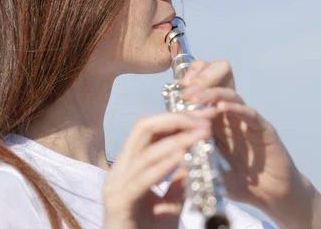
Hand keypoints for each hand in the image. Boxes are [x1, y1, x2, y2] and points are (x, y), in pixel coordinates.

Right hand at [103, 108, 217, 228]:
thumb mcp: (170, 206)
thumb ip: (178, 184)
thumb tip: (191, 162)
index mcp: (128, 167)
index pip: (149, 130)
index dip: (176, 117)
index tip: (205, 115)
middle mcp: (118, 172)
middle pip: (143, 128)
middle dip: (176, 118)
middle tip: (205, 118)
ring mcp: (115, 187)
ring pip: (145, 150)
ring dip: (177, 138)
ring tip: (203, 132)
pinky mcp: (118, 204)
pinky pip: (142, 178)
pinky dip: (164, 164)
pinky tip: (183, 155)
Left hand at [181, 60, 314, 227]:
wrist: (271, 196)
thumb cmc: (238, 182)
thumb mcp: (209, 169)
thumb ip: (192, 159)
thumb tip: (167, 154)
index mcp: (216, 123)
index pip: (203, 95)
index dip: (191, 88)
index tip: (175, 92)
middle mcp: (231, 117)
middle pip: (217, 88)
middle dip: (200, 84)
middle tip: (185, 90)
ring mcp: (247, 121)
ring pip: (231, 96)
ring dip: (213, 94)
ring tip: (196, 96)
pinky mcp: (263, 129)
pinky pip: (250, 114)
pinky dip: (236, 109)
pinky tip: (222, 108)